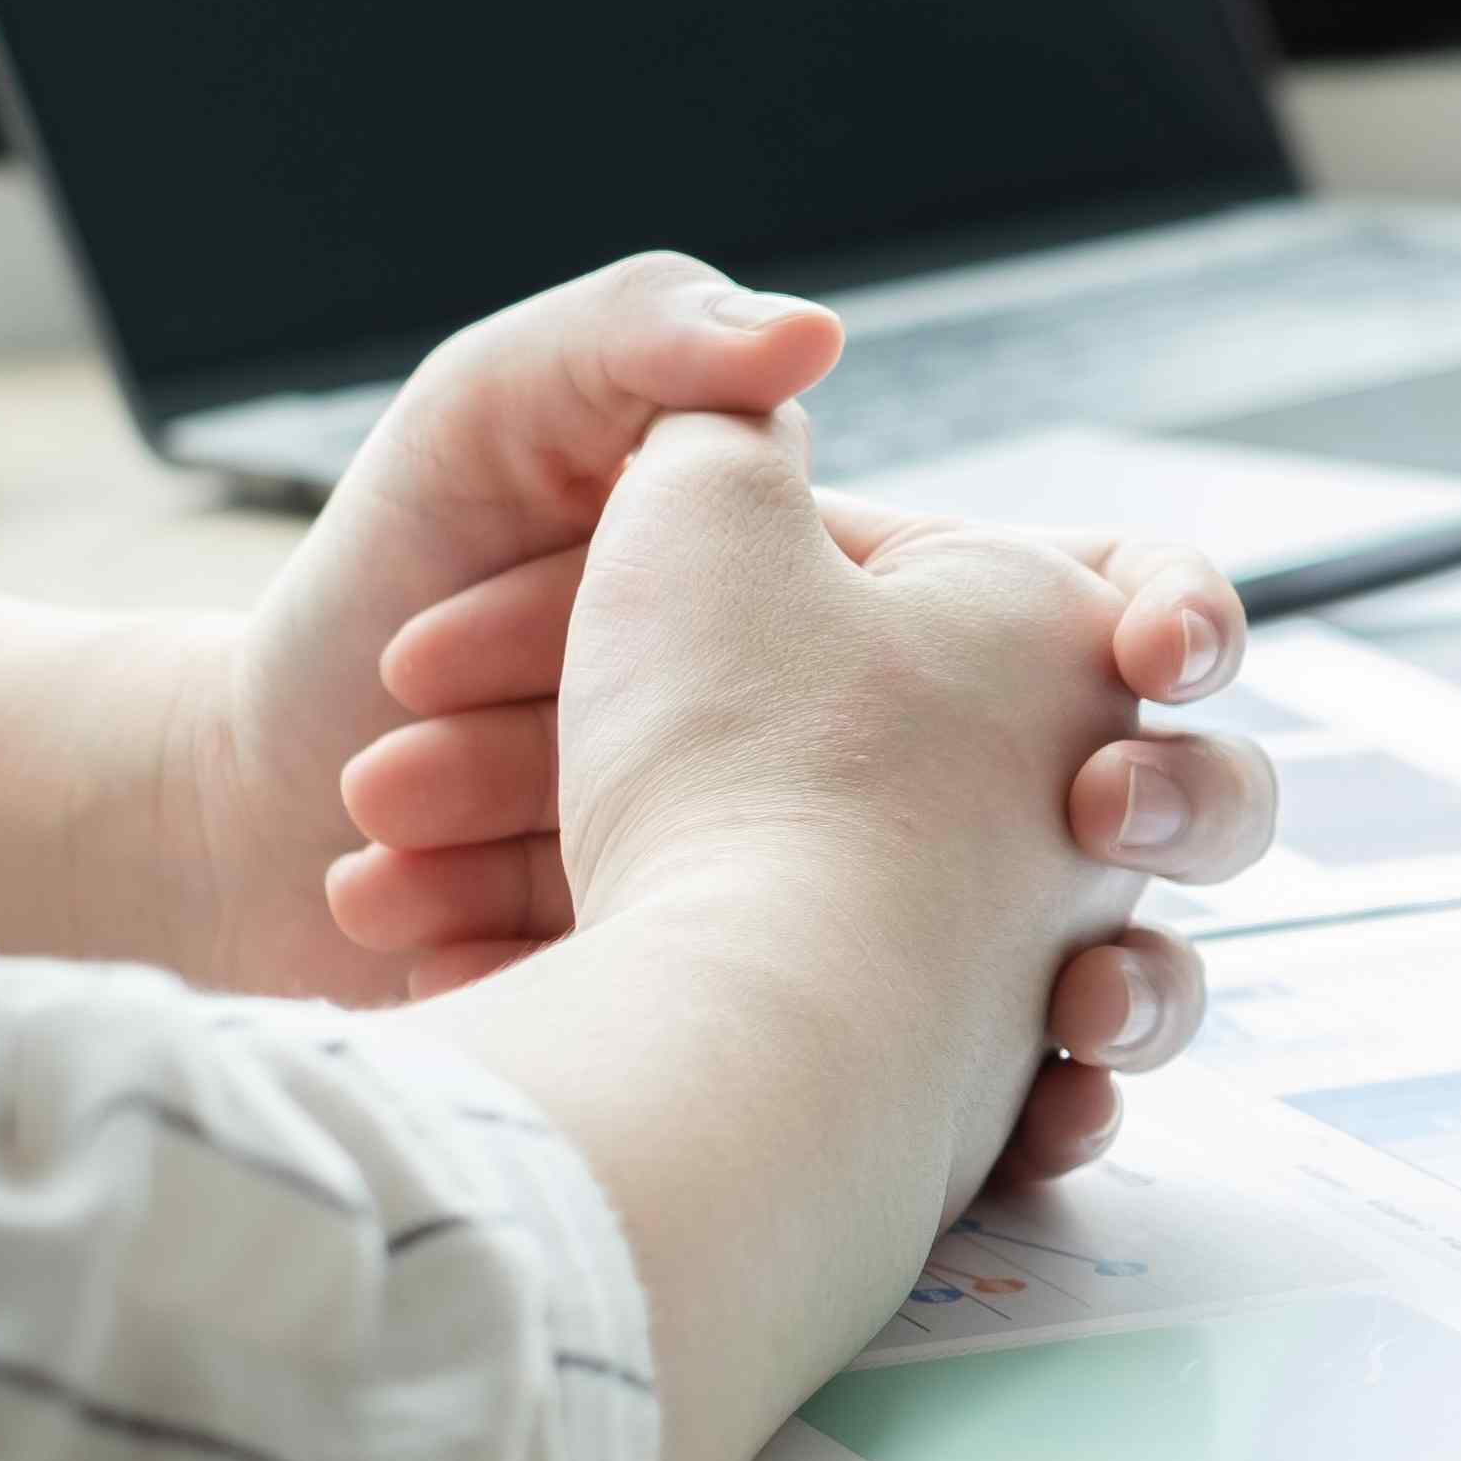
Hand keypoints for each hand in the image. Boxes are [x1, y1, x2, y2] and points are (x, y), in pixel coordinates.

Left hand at [170, 260, 1250, 1123]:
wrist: (272, 837)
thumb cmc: (390, 608)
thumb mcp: (509, 413)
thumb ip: (658, 336)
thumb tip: (813, 344)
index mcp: (900, 600)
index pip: (1125, 594)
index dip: (1188, 614)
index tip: (1154, 652)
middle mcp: (933, 766)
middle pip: (1162, 792)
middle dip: (1167, 806)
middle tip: (1097, 822)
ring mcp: (903, 931)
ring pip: (1124, 968)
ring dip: (1123, 985)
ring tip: (1072, 1008)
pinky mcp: (848, 1075)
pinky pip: (1007, 1120)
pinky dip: (1006, 1125)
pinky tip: (967, 1113)